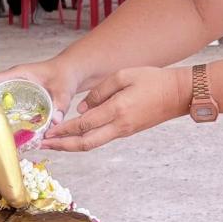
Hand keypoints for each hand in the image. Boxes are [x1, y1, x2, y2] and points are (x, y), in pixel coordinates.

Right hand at [0, 57, 81, 123]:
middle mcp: (14, 82)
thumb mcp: (64, 89)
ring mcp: (18, 91)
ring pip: (0, 104)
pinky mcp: (23, 99)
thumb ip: (60, 104)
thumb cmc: (66, 73)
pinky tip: (9, 134)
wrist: (73, 71)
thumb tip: (55, 121)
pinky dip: (8, 120)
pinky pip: (11, 109)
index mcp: (19, 74)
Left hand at [43, 67, 189, 151]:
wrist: (178, 94)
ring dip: (72, 145)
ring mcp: (124, 131)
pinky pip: (101, 139)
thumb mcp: (124, 75)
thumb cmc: (153, 80)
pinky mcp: (127, 131)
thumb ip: (100, 91)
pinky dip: (84, 140)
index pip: (83, 124)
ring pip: (92, 144)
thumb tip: (82, 108)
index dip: (63, 130)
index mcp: (117, 110)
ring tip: (54, 144)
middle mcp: (119, 126)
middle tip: (44, 145)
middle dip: (63, 146)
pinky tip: (74, 136)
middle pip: (85, 143)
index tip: (46, 133)